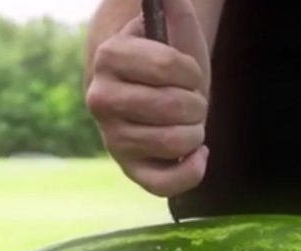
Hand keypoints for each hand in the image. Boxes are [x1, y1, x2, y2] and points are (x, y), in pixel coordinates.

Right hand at [85, 0, 210, 196]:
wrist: (153, 92)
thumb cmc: (167, 60)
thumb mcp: (171, 26)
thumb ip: (170, 7)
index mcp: (109, 57)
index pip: (165, 65)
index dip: (190, 70)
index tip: (189, 72)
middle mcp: (101, 98)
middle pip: (171, 106)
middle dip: (197, 103)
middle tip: (193, 101)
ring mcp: (112, 137)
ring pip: (173, 142)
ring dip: (197, 132)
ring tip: (191, 123)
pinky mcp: (128, 168)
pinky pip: (163, 183)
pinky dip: (192, 171)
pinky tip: (198, 155)